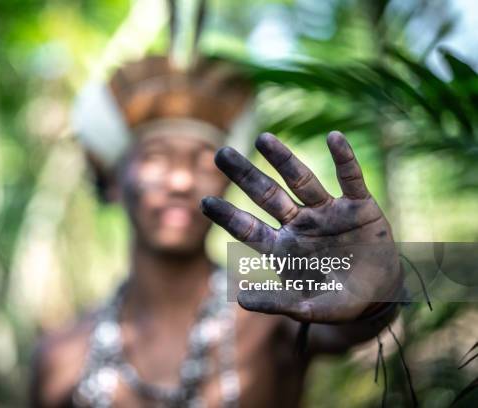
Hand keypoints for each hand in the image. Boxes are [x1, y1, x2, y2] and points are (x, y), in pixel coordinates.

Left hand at [201, 131, 401, 322]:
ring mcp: (327, 212)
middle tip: (221, 154)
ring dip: (284, 159)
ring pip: (302, 181)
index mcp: (283, 247)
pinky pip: (351, 179)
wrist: (379, 296)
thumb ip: (277, 302)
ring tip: (263, 139)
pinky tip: (334, 138)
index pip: (248, 228)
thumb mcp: (308, 306)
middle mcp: (300, 224)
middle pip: (267, 195)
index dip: (227, 216)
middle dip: (245, 175)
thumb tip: (240, 300)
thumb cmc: (337, 301)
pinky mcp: (359, 206)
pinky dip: (345, 159)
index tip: (204, 202)